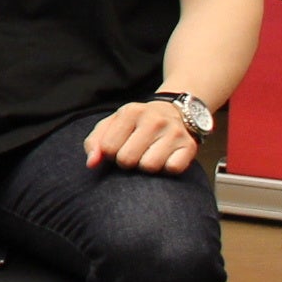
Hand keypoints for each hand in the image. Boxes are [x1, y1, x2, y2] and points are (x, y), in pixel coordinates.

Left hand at [84, 99, 202, 175]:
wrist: (174, 112)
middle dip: (126, 162)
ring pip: (149, 166)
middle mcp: (154, 120)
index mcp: (131, 112)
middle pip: (127, 159)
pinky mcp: (190, 146)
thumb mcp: (113, 124)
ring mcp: (174, 132)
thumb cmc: (136, 124)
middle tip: (134, 153)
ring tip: (148, 155)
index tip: (118, 147)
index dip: (110, 154)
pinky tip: (165, 158)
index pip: (108, 148)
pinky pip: (172, 169)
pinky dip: (166, 168)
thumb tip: (91, 164)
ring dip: (145, 166)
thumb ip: (95, 142)